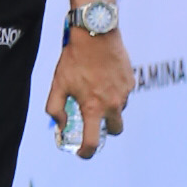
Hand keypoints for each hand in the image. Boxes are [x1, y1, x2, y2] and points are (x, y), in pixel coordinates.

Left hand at [44, 21, 130, 157]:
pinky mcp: (131, 81)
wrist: (96, 33)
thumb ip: (55, 109)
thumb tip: (61, 125)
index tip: (82, 152)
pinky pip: (124, 94)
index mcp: (93, 108)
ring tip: (95, 89)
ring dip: (109, 107)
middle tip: (93, 118)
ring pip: (120, 110)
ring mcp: (125, 93)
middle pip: (114, 130)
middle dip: (104, 129)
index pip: (93, 142)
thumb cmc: (75, 59)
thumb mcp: (58, 84)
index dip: (87, 152)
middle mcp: (113, 104)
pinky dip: (114, 92)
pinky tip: (104, 78)